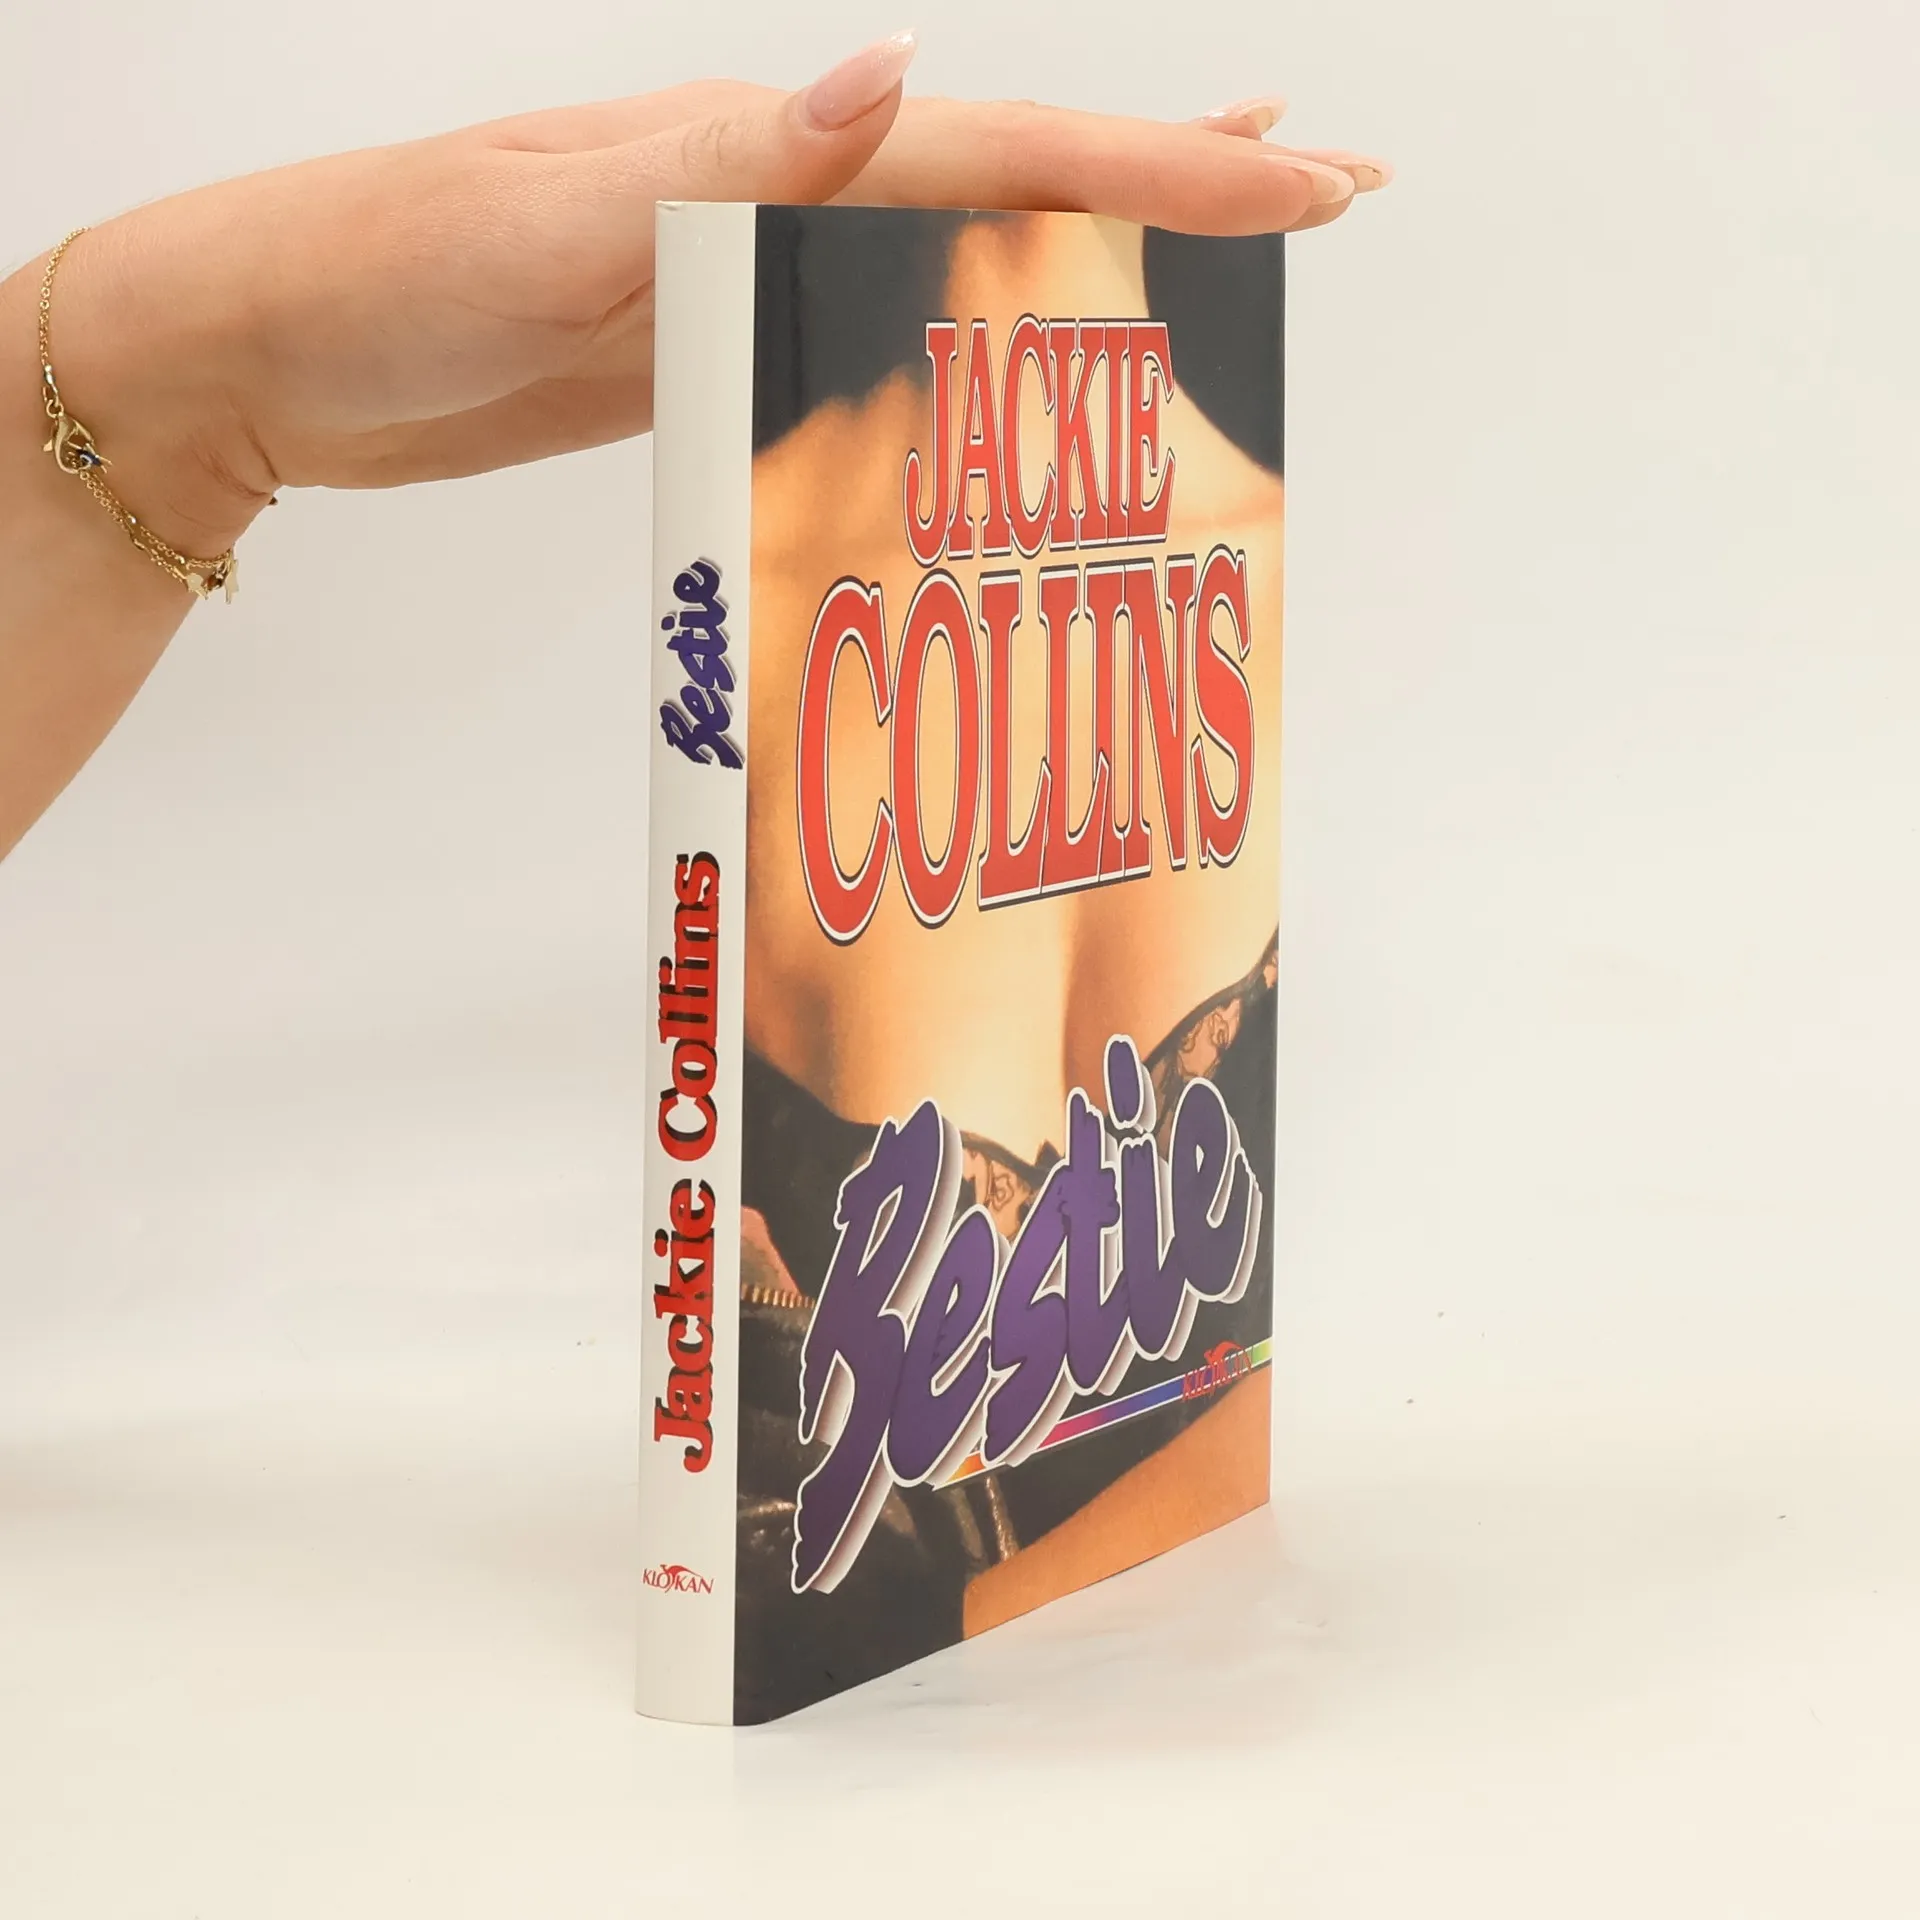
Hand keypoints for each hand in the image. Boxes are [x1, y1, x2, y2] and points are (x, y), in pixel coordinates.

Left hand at [39, 35, 1387, 554]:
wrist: (267, 350)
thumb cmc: (383, 277)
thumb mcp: (552, 222)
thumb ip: (724, 165)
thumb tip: (886, 78)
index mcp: (761, 146)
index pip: (1002, 150)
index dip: (1161, 170)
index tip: (1304, 185)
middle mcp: (773, 185)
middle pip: (1013, 170)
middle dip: (1172, 177)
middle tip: (1319, 183)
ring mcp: (745, 258)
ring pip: (957, 246)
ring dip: (1088, 241)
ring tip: (1200, 242)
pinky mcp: (708, 332)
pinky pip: (875, 321)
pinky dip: (966, 326)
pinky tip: (1001, 343)